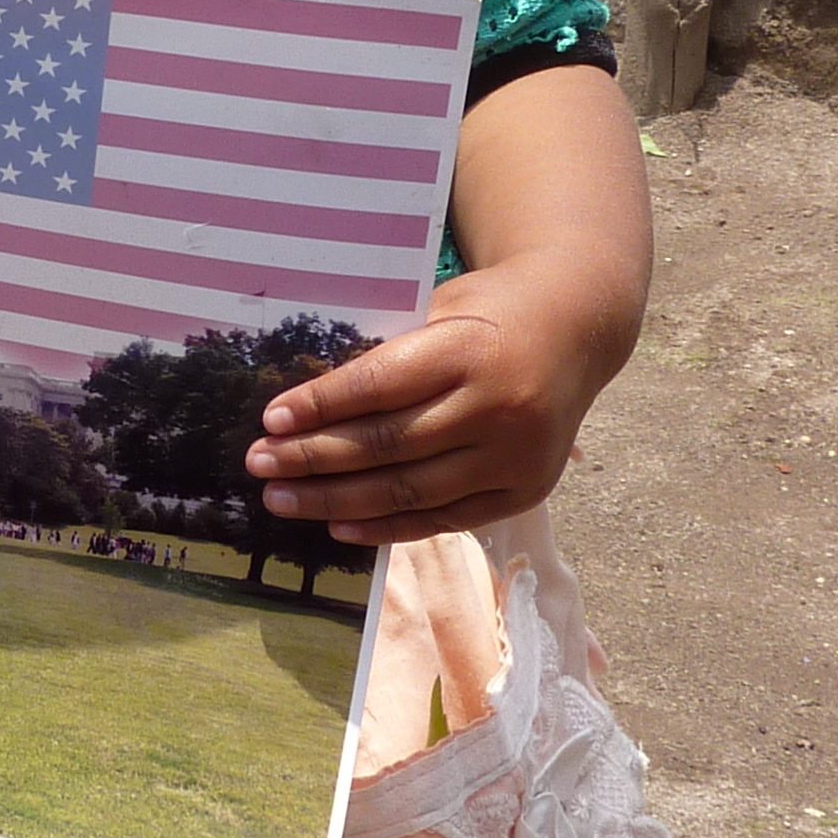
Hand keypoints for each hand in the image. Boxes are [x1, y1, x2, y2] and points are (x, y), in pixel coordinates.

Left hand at [243, 260, 608, 547]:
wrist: (577, 326)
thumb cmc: (490, 313)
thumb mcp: (441, 310)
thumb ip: (386, 355)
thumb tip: (303, 402)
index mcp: (471, 348)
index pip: (380, 384)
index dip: (320, 405)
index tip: (271, 420)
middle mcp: (498, 406)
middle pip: (388, 444)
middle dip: (314, 457)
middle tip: (260, 464)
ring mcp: (515, 455)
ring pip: (409, 490)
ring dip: (336, 500)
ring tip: (283, 498)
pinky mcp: (523, 490)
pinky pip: (443, 518)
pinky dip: (387, 527)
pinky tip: (338, 526)